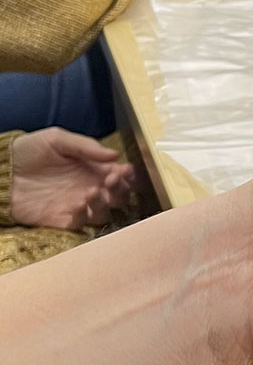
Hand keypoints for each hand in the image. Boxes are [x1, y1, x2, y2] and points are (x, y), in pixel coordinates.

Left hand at [10, 128, 133, 229]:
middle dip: (120, 190)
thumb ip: (87, 146)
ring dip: (103, 205)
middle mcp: (89, 187)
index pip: (121, 175)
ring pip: (103, 213)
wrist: (0, 170)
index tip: (124, 170)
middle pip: (118, 197)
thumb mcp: (58, 139)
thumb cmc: (29, 150)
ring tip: (91, 192)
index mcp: (93, 168)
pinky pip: (79, 225)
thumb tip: (115, 155)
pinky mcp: (59, 219)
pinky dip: (83, 217)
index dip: (128, 175)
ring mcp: (75, 205)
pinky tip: (77, 204)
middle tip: (110, 180)